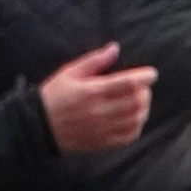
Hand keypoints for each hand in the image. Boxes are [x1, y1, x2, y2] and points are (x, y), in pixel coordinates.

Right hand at [41, 43, 157, 152]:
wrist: (38, 125)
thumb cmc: (54, 95)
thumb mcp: (70, 72)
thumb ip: (94, 60)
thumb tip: (114, 48)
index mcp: (92, 91)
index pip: (128, 84)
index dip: (144, 77)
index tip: (151, 74)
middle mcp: (99, 111)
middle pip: (136, 102)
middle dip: (145, 92)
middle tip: (143, 87)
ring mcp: (102, 129)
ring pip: (136, 119)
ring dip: (143, 109)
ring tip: (139, 102)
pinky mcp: (102, 142)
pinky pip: (129, 137)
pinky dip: (137, 126)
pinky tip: (133, 118)